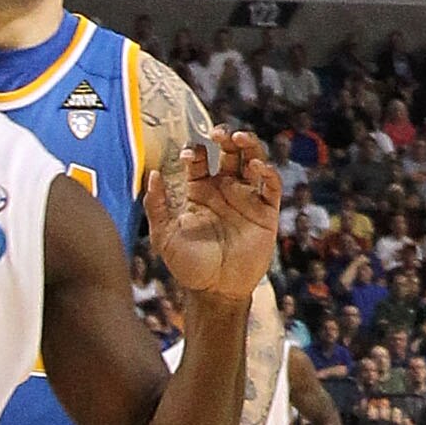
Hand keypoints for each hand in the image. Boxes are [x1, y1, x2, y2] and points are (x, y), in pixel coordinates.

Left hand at [151, 129, 280, 305]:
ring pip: (254, 161)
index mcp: (201, 192)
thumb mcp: (164, 237)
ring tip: (239, 137)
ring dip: (249, 145)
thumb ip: (156, 206)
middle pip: (230, 153)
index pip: (201, 160)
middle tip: (219, 132)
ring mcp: (247, 199)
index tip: (191, 154)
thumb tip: (153, 174)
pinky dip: (268, 173)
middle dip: (226, 137)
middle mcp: (225, 190)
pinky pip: (271, 187)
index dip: (196, 151)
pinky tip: (256, 167)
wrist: (215, 292)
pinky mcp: (266, 213)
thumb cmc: (188, 266)